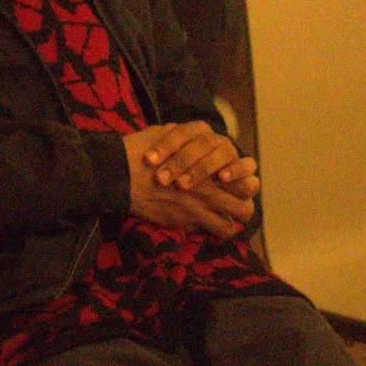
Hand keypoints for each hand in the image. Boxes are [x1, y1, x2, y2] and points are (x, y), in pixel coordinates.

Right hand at [125, 125, 255, 237]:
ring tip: (219, 218)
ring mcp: (198, 209)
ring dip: (228, 222)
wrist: (118, 176)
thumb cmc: (139, 152)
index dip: (247, 185)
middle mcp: (210, 190)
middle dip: (243, 208)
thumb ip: (183, 137)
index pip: (246, 182)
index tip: (239, 187)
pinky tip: (199, 223)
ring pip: (230, 225)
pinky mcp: (184, 222)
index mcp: (210, 166)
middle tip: (233, 205)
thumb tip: (188, 135)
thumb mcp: (164, 134)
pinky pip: (208, 231)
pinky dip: (208, 229)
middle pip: (244, 208)